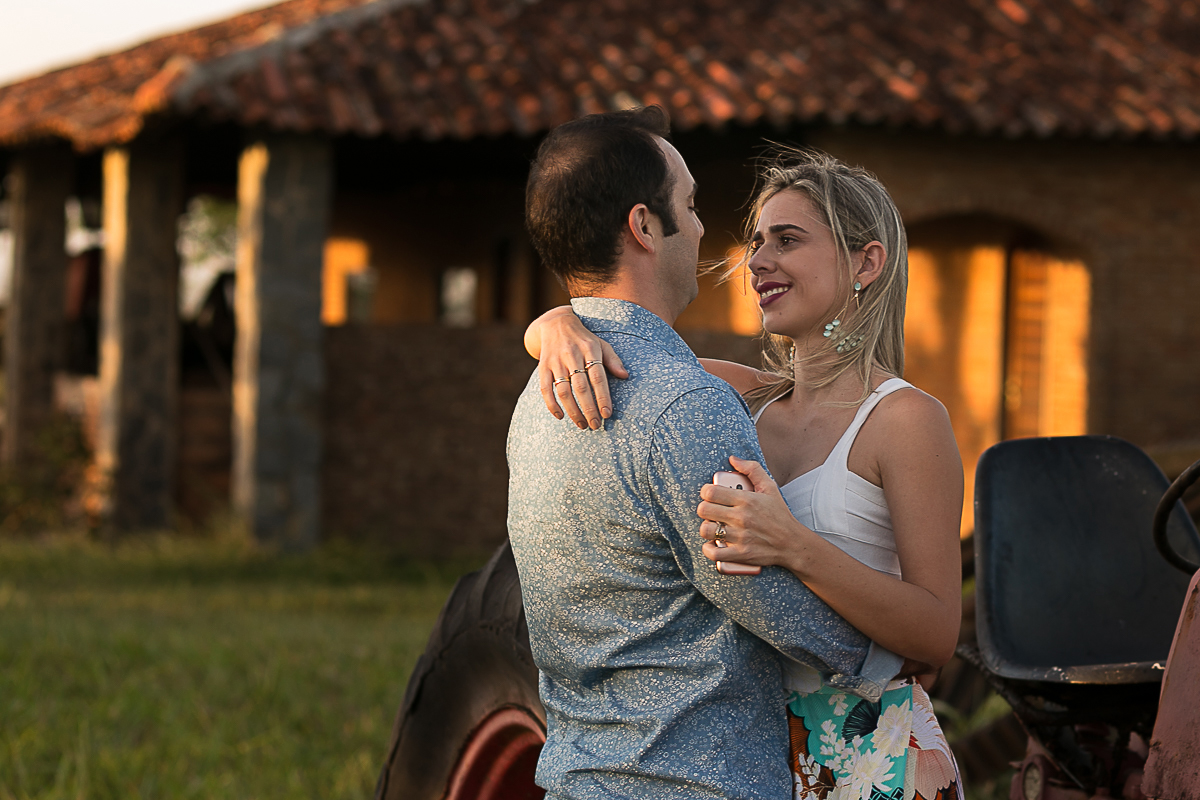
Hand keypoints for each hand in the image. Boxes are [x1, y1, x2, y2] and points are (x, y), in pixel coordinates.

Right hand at [526, 307, 627, 429]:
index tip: (607, 414)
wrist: (556, 324)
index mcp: (590, 350)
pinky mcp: (543, 366)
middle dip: (589, 409)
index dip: (602, 397)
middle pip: (581, 387)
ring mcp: (556, 361)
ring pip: (563, 391)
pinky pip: (545, 389)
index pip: (598, 377)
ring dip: (573, 411)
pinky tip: (560, 416)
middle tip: (596, 425)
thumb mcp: (601, 344)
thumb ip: (613, 360)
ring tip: (582, 424)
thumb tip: (625, 376)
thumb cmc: (584, 339)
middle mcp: (572, 355)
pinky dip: (552, 405)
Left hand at [696, 456, 811, 571]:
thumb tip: (733, 459)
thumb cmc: (780, 515)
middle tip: (711, 511)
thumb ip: (752, 469)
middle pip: (704, 510)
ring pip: (706, 530)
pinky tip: (713, 544)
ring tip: (714, 527)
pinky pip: (713, 553)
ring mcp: (740, 537)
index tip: (710, 495)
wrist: (793, 544)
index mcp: (746, 500)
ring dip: (707, 528)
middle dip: (704, 509)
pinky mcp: (740, 554)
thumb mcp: (770, 487)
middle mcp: (741, 518)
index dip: (706, 492)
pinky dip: (708, 549)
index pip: (711, 492)